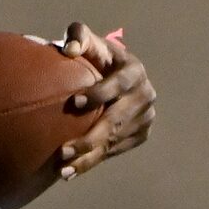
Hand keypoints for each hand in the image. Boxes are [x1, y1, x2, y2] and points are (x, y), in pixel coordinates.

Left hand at [57, 22, 155, 178]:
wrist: (118, 78)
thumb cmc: (98, 58)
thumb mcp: (91, 43)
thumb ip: (79, 36)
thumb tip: (69, 49)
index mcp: (134, 71)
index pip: (118, 84)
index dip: (98, 93)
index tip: (73, 102)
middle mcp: (144, 95)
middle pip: (115, 121)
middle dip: (89, 138)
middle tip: (62, 151)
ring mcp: (145, 117)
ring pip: (114, 141)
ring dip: (88, 158)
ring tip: (63, 170)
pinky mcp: (141, 134)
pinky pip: (115, 151)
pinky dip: (94, 161)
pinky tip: (72, 172)